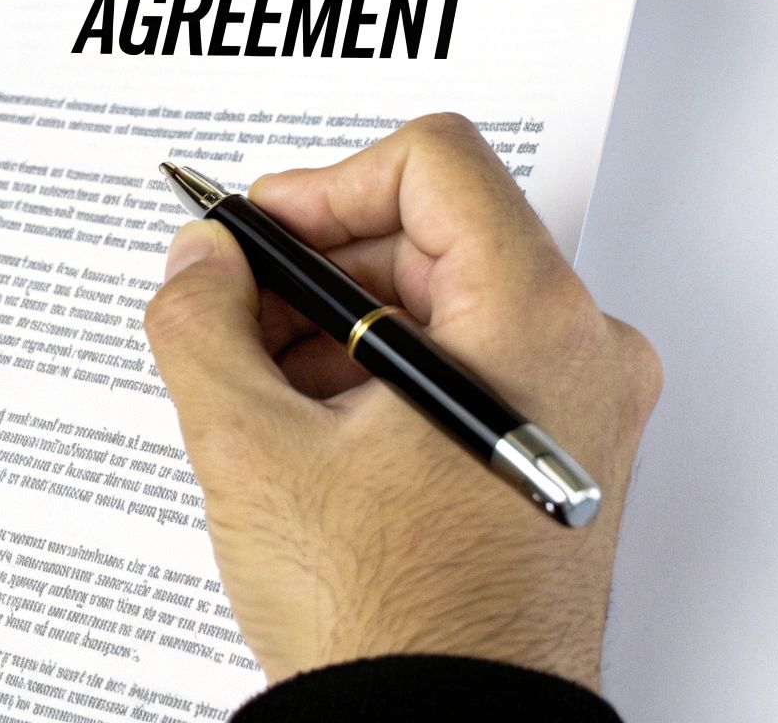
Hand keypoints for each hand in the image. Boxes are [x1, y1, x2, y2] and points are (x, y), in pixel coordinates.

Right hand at [144, 113, 660, 689]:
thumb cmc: (385, 615)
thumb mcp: (252, 450)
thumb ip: (202, 325)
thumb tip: (198, 261)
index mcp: (532, 322)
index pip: (432, 162)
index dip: (321, 185)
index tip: (255, 235)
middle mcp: (579, 351)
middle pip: (429, 235)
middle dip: (312, 270)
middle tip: (230, 315)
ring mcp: (573, 407)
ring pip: (437, 305)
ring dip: (332, 328)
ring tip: (257, 392)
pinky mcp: (546, 451)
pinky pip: (457, 366)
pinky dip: (373, 377)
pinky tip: (304, 433)